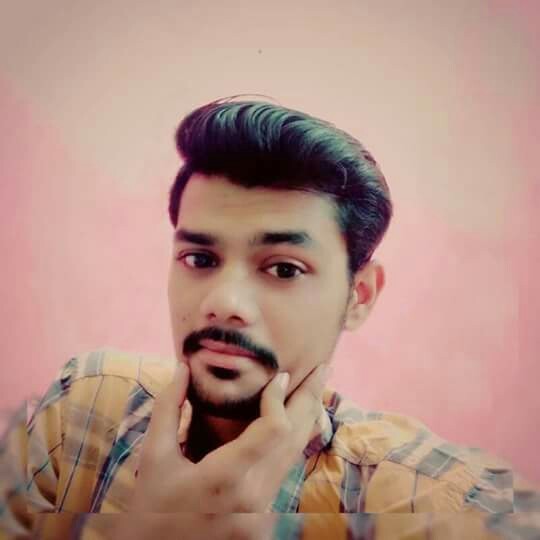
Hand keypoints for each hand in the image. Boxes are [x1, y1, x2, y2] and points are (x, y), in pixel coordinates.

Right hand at [131, 361, 327, 513]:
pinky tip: (298, 420)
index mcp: (225, 479)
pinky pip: (285, 470)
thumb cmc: (151, 507)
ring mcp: (263, 512)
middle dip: (310, 398)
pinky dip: (295, 440)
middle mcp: (253, 497)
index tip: (280, 375)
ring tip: (316, 386)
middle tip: (322, 367)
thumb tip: (182, 366)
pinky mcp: (265, 518)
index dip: (279, 399)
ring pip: (296, 455)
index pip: (272, 430)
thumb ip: (168, 408)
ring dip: (307, 417)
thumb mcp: (153, 456)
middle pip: (294, 438)